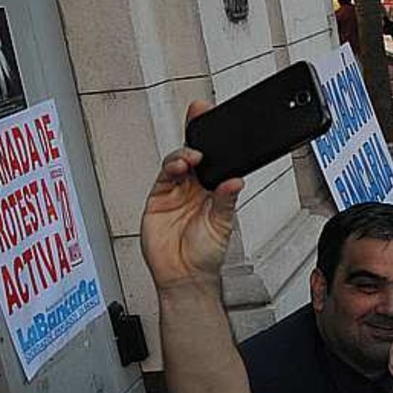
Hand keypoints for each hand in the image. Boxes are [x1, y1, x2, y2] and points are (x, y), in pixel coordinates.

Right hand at [139, 100, 243, 290]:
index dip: (214, 138)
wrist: (184, 278)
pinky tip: (178, 168)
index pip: (215, 159)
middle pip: (193, 153)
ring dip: (183, 154)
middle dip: (195, 132)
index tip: (216, 119)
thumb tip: (235, 181)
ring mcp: (174, 192)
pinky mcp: (157, 200)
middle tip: (199, 114)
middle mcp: (194, 188)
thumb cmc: (206, 255)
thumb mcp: (222, 226)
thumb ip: (225, 202)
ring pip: (176, 162)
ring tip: (192, 157)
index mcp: (213, 190)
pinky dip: (169, 170)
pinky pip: (162, 179)